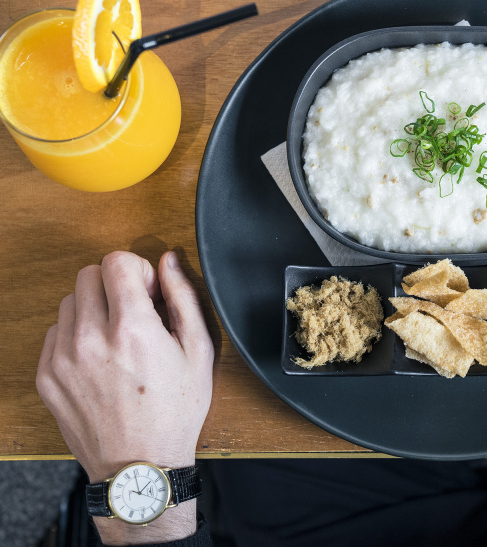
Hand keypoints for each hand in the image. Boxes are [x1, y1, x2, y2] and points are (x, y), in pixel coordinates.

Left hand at [36, 251, 213, 544]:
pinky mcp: (47, 376)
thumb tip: (168, 262)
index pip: (117, 261)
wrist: (140, 466)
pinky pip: (54, 332)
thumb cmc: (175, 412)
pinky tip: (99, 359)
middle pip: (89, 274)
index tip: (147, 293)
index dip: (138, 270)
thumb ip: (183, 298)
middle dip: (114, 285)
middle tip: (133, 313)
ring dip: (93, 309)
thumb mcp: (198, 352)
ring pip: (70, 301)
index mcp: (133, 329)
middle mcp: (91, 339)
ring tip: (115, 339)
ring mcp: (63, 358)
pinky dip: (75, 335)